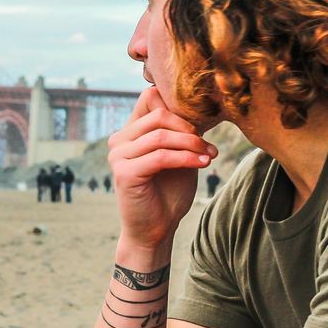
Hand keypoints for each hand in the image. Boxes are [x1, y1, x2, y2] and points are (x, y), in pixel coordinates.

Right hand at [108, 87, 215, 250]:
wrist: (156, 230)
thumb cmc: (168, 193)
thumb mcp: (179, 155)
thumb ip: (181, 133)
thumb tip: (200, 107)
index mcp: (130, 132)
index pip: (149, 97)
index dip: (176, 105)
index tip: (199, 126)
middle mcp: (119, 140)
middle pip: (158, 114)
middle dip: (188, 128)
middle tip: (207, 145)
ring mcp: (118, 156)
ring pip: (160, 135)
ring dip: (191, 144)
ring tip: (209, 155)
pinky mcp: (124, 172)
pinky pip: (160, 157)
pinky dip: (186, 158)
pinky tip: (204, 163)